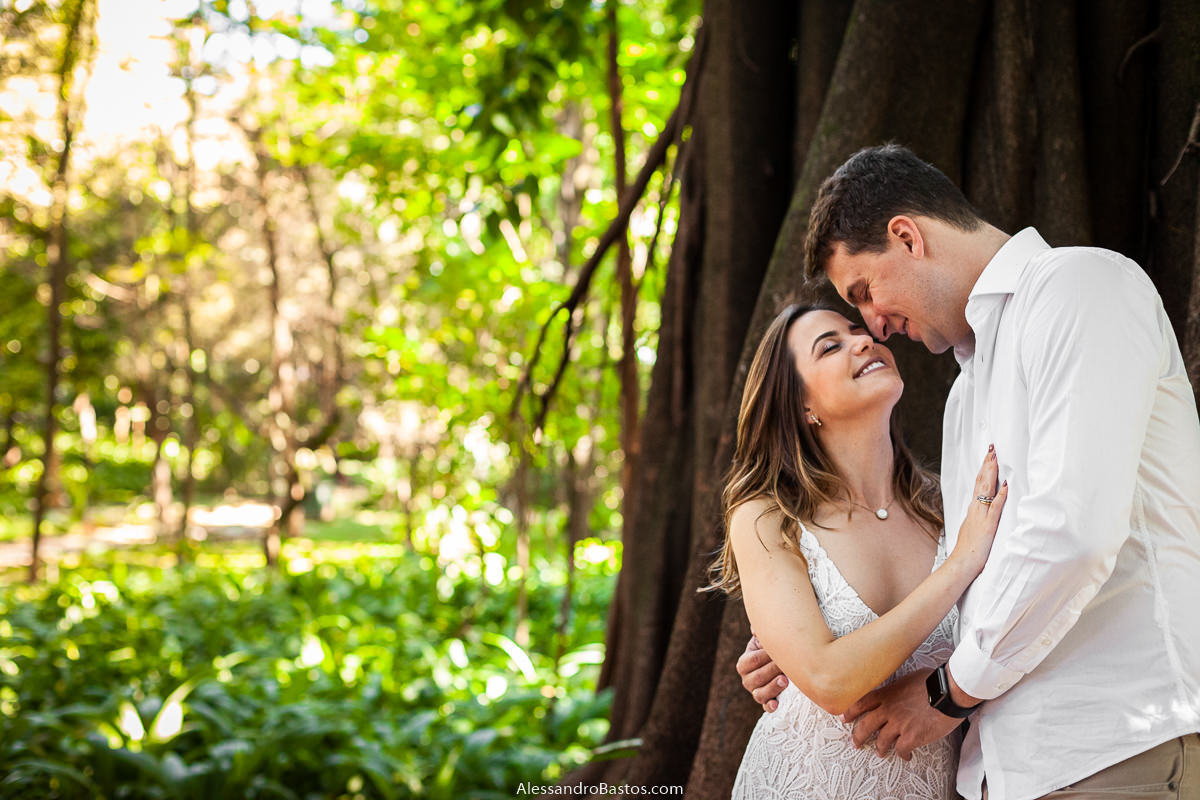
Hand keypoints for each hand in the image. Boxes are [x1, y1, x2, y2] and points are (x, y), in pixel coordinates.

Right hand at [736, 634, 788, 711]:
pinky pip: (766, 707)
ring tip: (785, 680)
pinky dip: (770, 707)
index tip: (778, 650)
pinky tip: (777, 704)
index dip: (765, 656)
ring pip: (760, 694)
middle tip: (785, 664)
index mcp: (744, 663)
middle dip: (772, 670)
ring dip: (773, 687)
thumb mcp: (765, 640)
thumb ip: (761, 633)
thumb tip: (756, 629)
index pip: (752, 660)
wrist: (779, 663)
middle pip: (757, 677)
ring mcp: (756, 692)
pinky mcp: (767, 702)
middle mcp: (747, 680)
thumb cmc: (771, 649)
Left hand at [842, 670, 961, 759]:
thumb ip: (899, 686)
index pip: (862, 703)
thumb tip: (901, 688)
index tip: (843, 718)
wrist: (948, 691)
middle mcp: (888, 709)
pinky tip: (906, 756)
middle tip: (855, 744)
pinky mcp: (912, 736)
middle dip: (858, 736)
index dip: (851, 711)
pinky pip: (901, 750)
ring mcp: (899, 723)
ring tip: (880, 753)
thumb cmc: (934, 680)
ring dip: (880, 749)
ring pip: (881, 741)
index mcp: (887, 693)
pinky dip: (903, 755)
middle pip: (865, 725)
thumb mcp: (909, 677)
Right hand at [951, 445, 1009, 574]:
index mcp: (973, 510)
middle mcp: (976, 510)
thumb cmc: (968, 550)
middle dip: (987, 465)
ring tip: (995, 458)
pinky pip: (995, 508)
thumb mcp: (972, 529)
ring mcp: (981, 516)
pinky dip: (1000, 496)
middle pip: (981, 482)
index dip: (984, 470)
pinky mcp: (988, 526)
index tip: (988, 456)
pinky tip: (1005, 486)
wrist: (961, 563)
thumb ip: (977, 518)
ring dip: (991, 473)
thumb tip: (981, 510)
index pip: (978, 485)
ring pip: (986, 490)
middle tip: (991, 449)